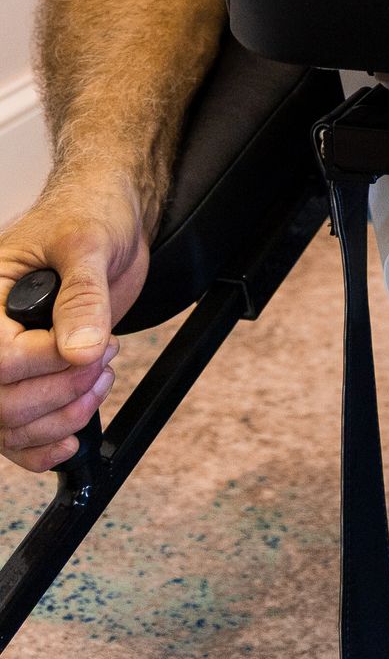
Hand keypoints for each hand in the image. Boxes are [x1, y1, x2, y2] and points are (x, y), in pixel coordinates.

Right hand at [0, 173, 149, 473]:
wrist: (109, 217)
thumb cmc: (89, 213)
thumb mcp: (88, 243)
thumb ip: (83, 297)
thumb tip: (81, 349)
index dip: (43, 362)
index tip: (89, 348)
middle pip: (1, 399)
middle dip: (60, 389)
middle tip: (103, 358)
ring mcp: (7, 360)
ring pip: (8, 423)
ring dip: (62, 416)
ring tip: (101, 378)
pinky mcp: (27, 379)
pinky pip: (16, 433)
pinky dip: (42, 445)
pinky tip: (73, 436)